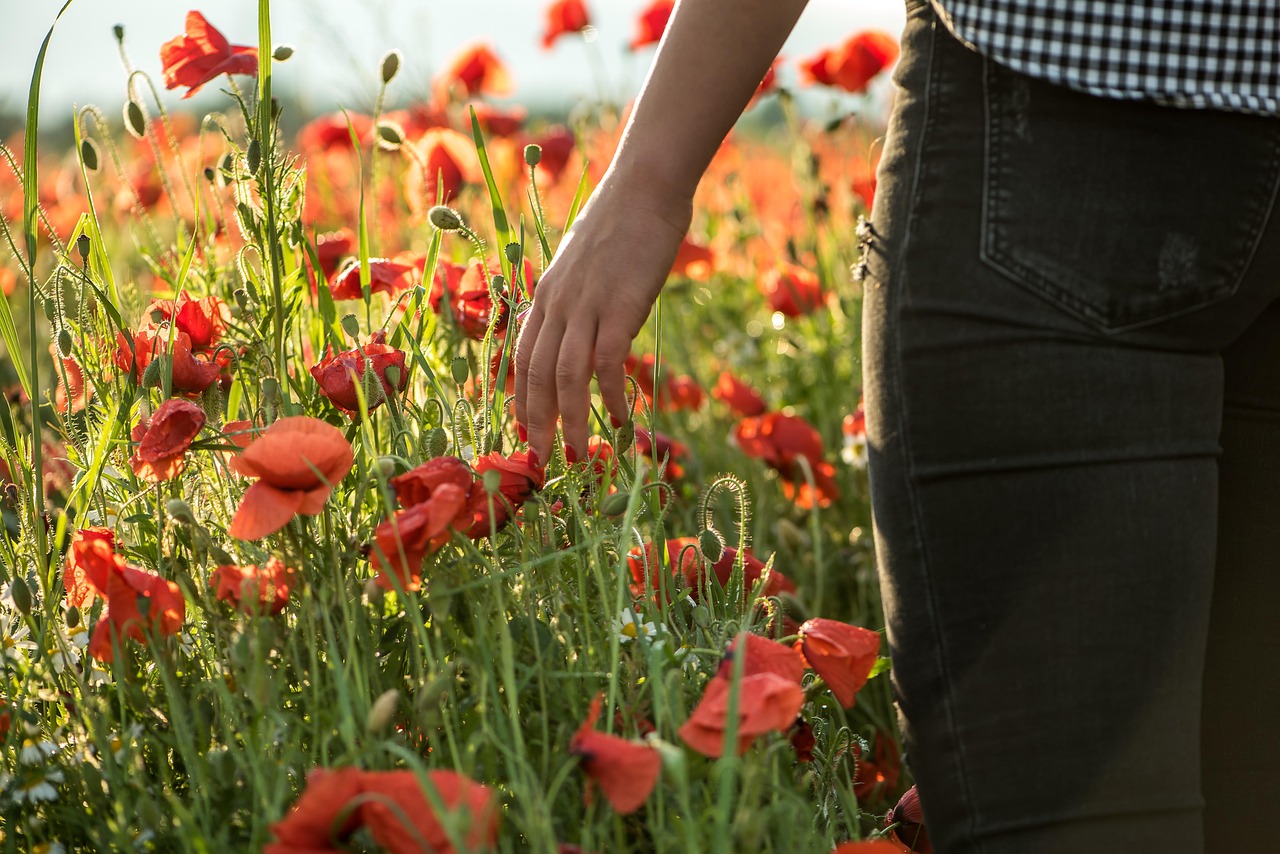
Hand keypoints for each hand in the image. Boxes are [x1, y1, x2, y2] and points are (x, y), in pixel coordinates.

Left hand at [514, 172, 690, 467]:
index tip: (525, 434)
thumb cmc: (621, 222)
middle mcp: (556, 303)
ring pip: (567, 377)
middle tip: (542, 462)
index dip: (521, 401)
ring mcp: (586, 305)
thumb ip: (576, 299)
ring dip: (570, 420)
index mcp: (545, 295)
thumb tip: (582, 331)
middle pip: (537, 375)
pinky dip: (613, 396)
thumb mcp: (584, 263)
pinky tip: (624, 420)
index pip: (523, 359)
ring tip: (576, 453)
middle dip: (535, 424)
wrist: (644, 187)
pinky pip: (608, 363)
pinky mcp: (620, 307)